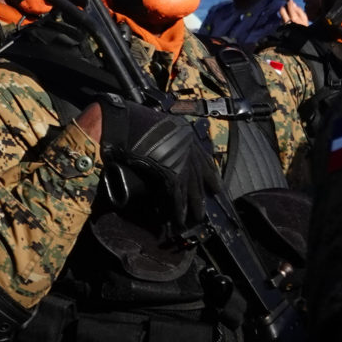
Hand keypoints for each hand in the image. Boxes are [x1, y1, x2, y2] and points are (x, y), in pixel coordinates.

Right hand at [94, 93, 219, 229]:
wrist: (126, 124)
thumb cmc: (135, 123)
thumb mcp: (157, 128)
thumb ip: (164, 140)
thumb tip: (161, 150)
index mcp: (186, 134)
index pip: (203, 158)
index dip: (210, 173)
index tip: (215, 184)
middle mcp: (189, 147)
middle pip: (200, 176)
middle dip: (203, 193)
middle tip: (206, 206)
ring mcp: (182, 160)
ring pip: (192, 188)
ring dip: (194, 205)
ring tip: (195, 218)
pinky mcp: (173, 173)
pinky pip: (178, 195)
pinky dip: (178, 208)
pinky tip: (178, 218)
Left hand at [279, 0, 308, 25]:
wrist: (300, 38)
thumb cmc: (303, 27)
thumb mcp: (305, 19)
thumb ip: (299, 11)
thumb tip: (293, 4)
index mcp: (294, 18)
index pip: (290, 7)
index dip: (290, 3)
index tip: (290, 0)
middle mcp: (287, 21)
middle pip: (282, 10)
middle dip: (284, 7)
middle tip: (286, 6)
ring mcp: (283, 24)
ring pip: (281, 15)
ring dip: (284, 13)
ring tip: (288, 13)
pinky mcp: (281, 27)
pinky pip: (281, 20)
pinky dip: (284, 18)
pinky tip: (288, 20)